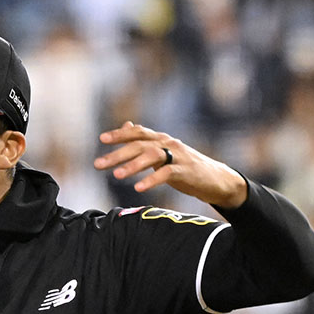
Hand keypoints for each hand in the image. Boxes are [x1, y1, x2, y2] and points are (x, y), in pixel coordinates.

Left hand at [94, 121, 247, 208]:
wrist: (216, 180)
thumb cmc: (186, 167)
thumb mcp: (164, 152)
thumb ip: (145, 141)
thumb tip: (127, 125)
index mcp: (161, 139)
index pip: (138, 132)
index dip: (120, 134)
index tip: (102, 139)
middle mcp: (168, 143)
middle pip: (140, 145)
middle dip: (117, 154)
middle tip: (98, 165)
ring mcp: (178, 156)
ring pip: (152, 155)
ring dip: (132, 165)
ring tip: (116, 176)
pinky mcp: (186, 171)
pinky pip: (167, 173)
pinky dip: (152, 180)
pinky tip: (138, 188)